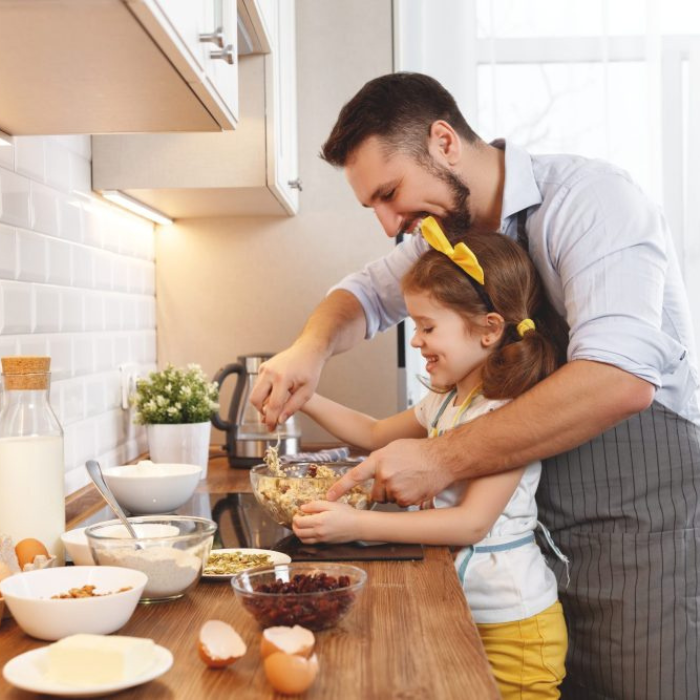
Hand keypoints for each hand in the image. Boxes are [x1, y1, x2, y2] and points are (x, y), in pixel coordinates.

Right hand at [249, 342, 324, 429]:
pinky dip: (265, 393)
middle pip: (255, 399)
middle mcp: (269, 372)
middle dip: (262, 411)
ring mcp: (264, 368)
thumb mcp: (307, 391)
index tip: (272, 429)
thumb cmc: (310, 369)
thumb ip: (293, 407)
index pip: (272, 405)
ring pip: (255, 393)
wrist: (308, 350)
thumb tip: (280, 420)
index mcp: (282, 378)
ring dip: (263, 403)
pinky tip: (277, 394)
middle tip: (272, 418)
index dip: (271, 420)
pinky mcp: (263, 367)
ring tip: (277, 406)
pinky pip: (259, 385)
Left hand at [292, 501, 358, 543]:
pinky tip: (310, 531)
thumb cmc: (347, 513)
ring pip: (303, 540)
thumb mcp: (331, 504)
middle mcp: (319, 532)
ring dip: (299, 533)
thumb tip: (302, 508)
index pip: (299, 522)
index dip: (295, 517)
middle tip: (297, 519)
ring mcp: (322, 539)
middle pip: (299, 533)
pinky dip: (306, 538)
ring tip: (301, 526)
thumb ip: (315, 505)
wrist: (358, 526)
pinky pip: (311, 543)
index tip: (297, 513)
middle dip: (294, 526)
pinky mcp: (326, 543)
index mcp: (319, 521)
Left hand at [326, 438, 452, 506]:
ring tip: (410, 479)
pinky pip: (401, 504)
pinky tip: (416, 486)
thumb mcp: (393, 448)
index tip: (328, 497)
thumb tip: (370, 470)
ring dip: (396, 494)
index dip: (340, 488)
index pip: (354, 476)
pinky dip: (407, 499)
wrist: (442, 458)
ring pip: (389, 499)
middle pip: (375, 494)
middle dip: (382, 490)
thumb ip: (379, 460)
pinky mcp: (407, 499)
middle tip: (398, 479)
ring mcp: (395, 488)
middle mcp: (384, 475)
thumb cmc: (419, 450)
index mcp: (379, 460)